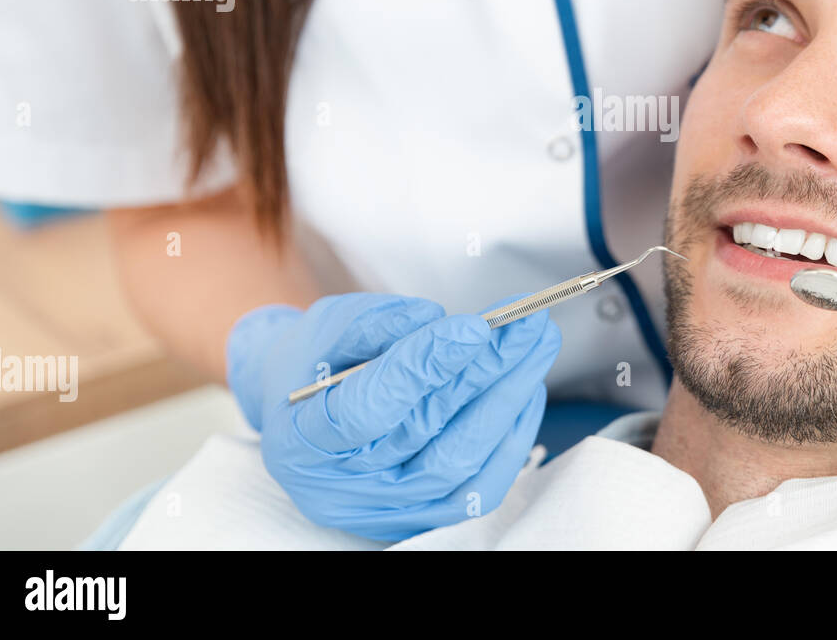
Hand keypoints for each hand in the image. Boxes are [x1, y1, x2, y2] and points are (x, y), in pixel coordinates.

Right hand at [226, 292, 559, 540]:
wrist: (309, 413)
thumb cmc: (316, 364)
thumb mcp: (327, 327)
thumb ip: (373, 324)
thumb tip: (435, 320)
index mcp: (299, 439)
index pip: (368, 408)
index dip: (423, 367)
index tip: (475, 327)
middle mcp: (340, 488)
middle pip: (424, 432)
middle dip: (484, 371)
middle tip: (526, 324)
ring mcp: (384, 509)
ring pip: (459, 460)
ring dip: (508, 397)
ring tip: (537, 345)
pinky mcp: (423, 516)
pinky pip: (479, 486)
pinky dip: (511, 436)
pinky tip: (528, 388)